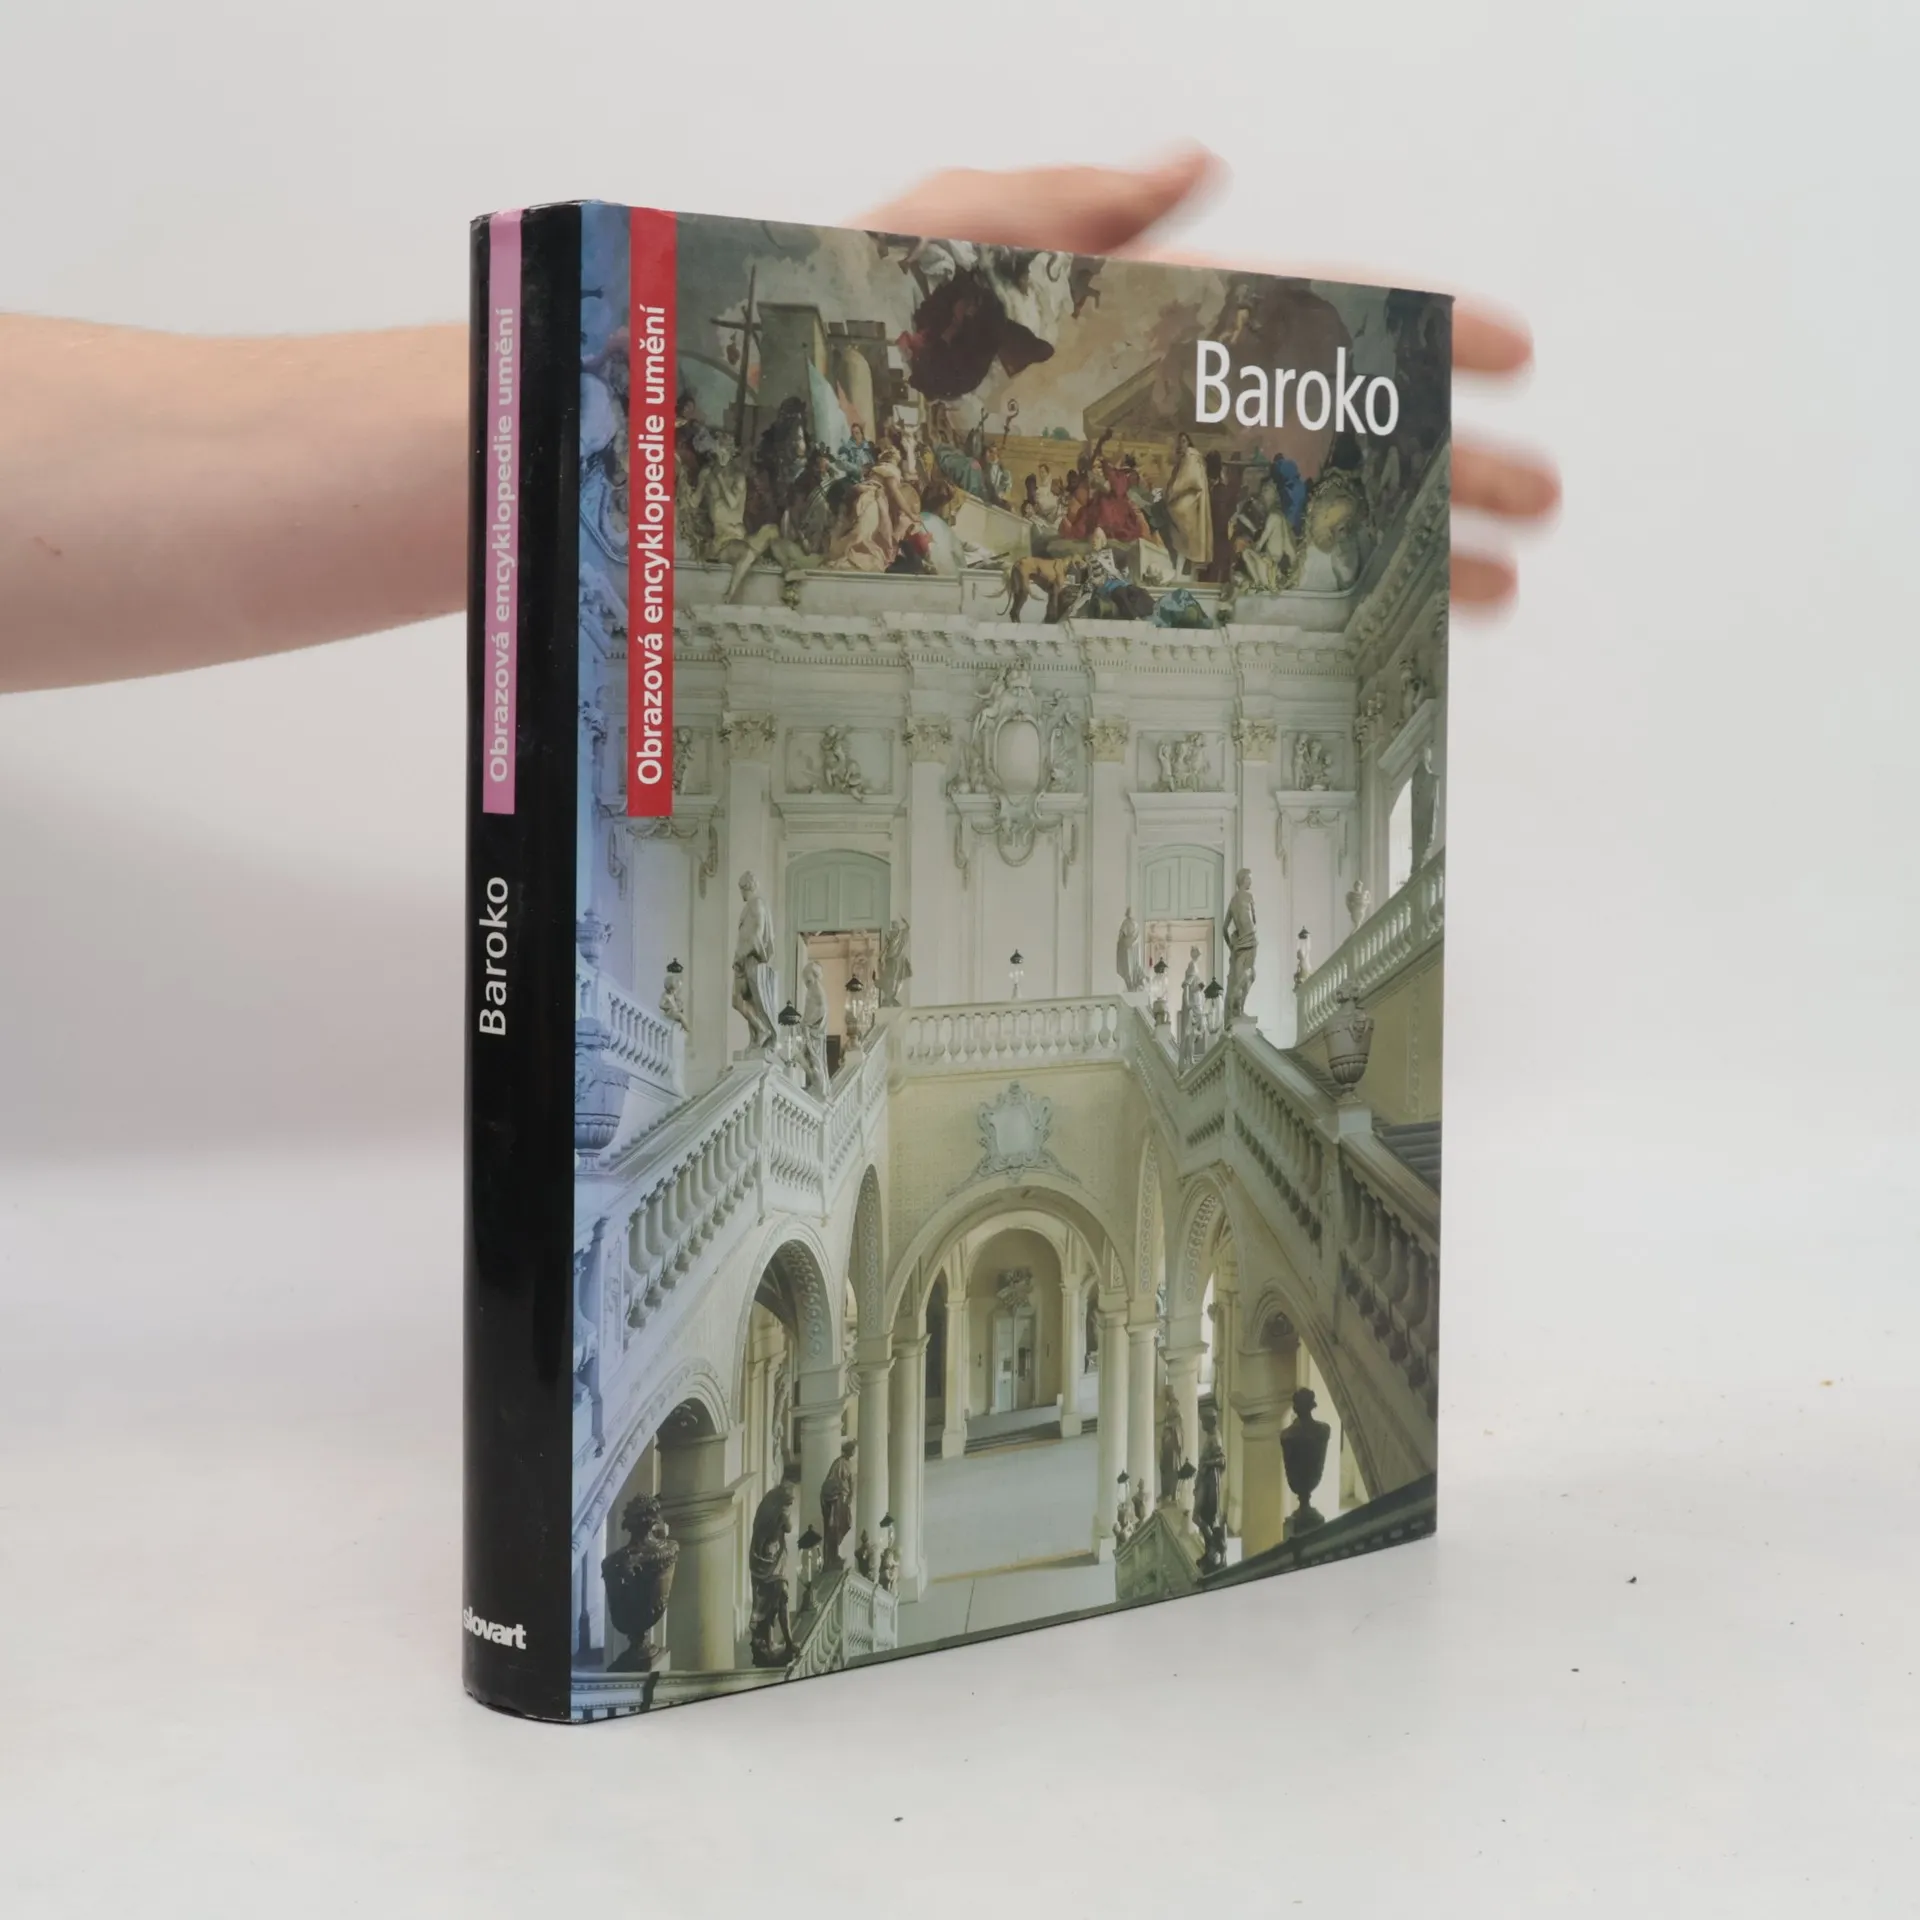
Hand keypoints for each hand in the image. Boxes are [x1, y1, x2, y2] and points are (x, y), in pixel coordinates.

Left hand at [859, 150, 1558, 609]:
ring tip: (1485, 592)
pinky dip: (1284, 623)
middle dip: (1436, 461)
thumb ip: (1057, 196)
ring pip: (1281, 531)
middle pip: (1321, 439)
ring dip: (1387, 555)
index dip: (1408, 327)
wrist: (747, 468)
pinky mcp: (1071, 582)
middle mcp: (1141, 423)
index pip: (1301, 318)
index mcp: (1126, 324)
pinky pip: (1199, 602)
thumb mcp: (933, 232)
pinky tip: (1349, 649)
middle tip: (1533, 497)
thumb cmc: (826, 345)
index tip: (1505, 345)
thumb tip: (1190, 162)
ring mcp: (1115, 509)